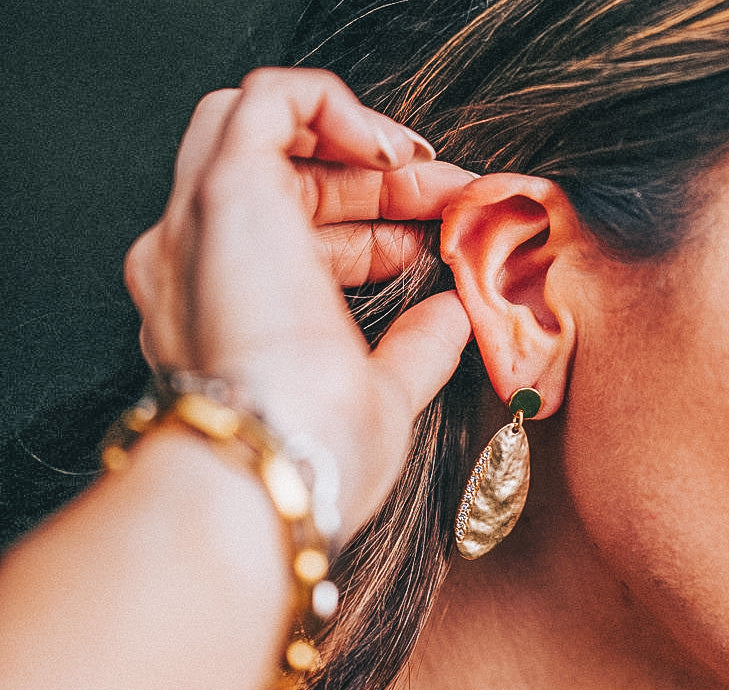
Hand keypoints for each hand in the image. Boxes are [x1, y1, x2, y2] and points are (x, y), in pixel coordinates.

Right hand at [124, 68, 473, 538]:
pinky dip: (330, 104)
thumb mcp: (381, 398)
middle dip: (370, 184)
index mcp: (226, 311)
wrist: (272, 472)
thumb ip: (414, 350)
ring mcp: (203, 225)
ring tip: (416, 171)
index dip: (367, 230)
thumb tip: (455, 314)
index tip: (428, 243)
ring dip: (347, 141)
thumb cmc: (315, 457)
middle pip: (280, 179)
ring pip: (257, 129)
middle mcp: (198, 262)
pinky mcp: (225, 193)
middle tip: (443, 198)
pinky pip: (265, 102)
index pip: (291, 240)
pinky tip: (391, 151)